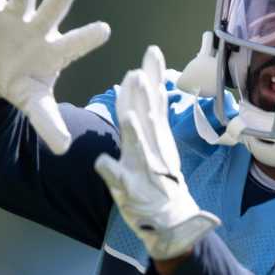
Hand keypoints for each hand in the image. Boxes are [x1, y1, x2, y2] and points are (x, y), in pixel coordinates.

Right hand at [0, 0, 110, 154]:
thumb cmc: (23, 81)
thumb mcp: (34, 102)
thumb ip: (48, 122)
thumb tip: (64, 149)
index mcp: (54, 51)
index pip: (74, 44)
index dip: (87, 38)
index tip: (105, 30)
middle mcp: (39, 29)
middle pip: (52, 12)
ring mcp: (16, 17)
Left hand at [94, 46, 220, 260]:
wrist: (173, 222)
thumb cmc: (160, 182)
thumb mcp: (155, 144)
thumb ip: (146, 113)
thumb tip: (141, 82)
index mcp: (155, 136)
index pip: (152, 102)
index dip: (152, 78)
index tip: (152, 52)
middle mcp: (152, 149)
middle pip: (148, 118)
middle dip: (145, 95)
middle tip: (142, 69)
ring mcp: (144, 169)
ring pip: (139, 146)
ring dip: (134, 129)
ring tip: (128, 112)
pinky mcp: (132, 190)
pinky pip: (120, 180)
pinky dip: (112, 171)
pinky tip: (101, 162)